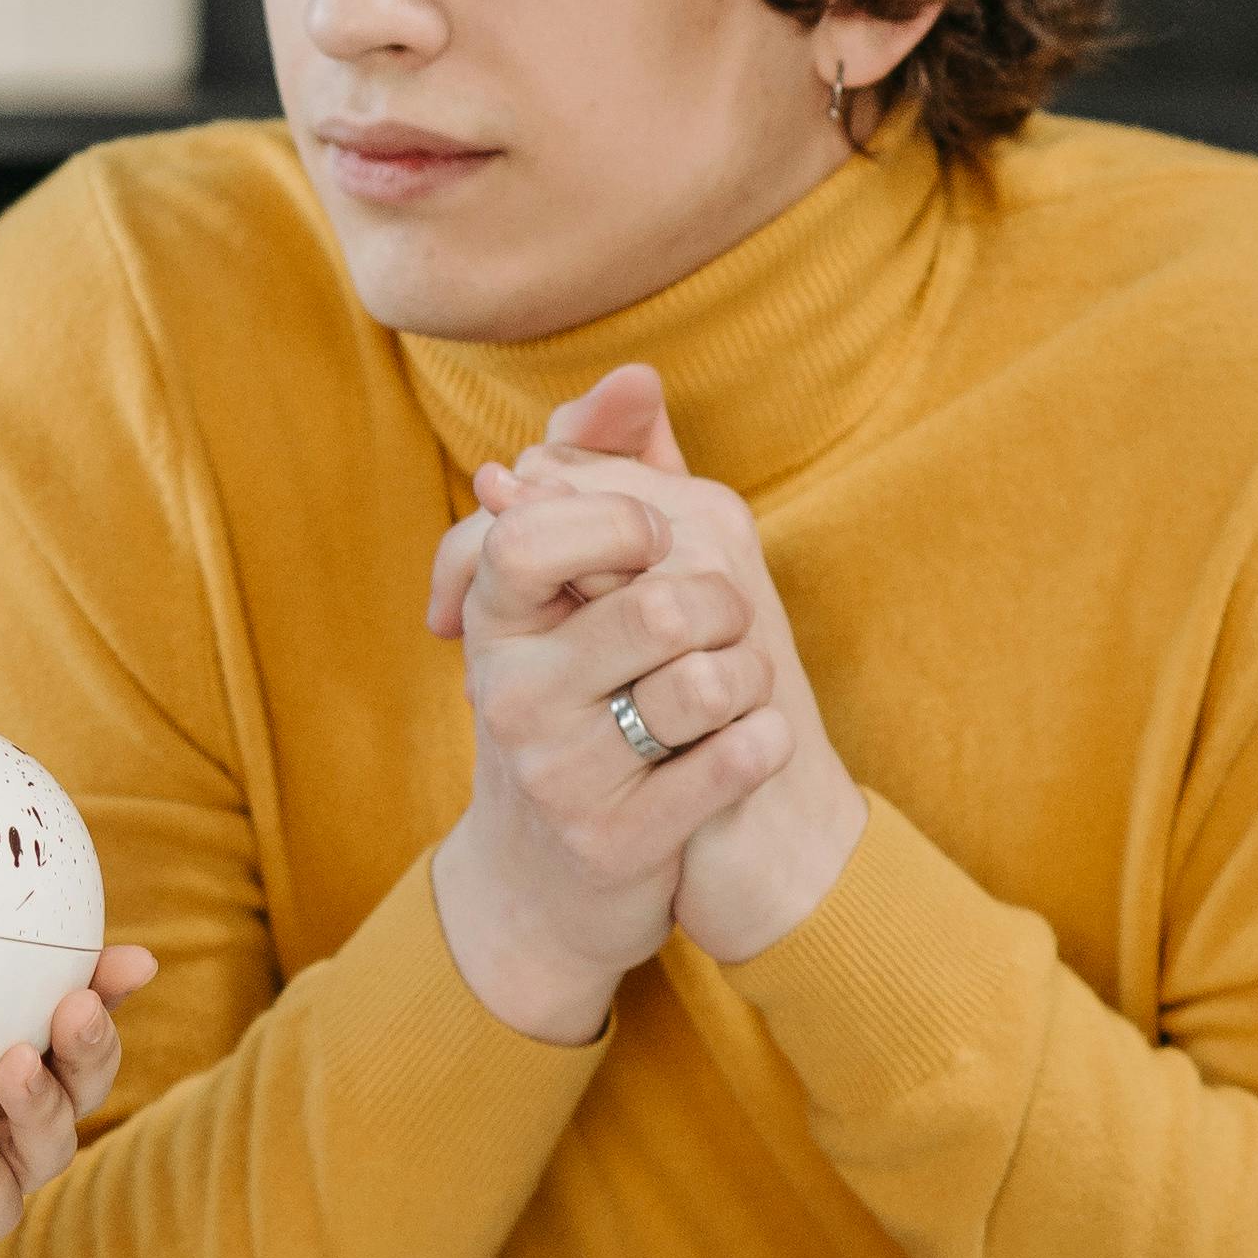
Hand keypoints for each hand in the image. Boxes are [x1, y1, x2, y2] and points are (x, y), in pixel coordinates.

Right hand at [421, 362, 820, 1041]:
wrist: (551, 879)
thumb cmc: (575, 704)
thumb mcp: (569, 591)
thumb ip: (601, 470)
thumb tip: (636, 377)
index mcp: (493, 617)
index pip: (541, 530)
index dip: (625, 522)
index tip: (659, 542)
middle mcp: (507, 691)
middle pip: (662, 602)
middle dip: (725, 605)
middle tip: (719, 627)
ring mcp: (555, 771)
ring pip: (706, 682)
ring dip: (750, 677)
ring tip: (733, 690)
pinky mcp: (613, 841)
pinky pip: (730, 762)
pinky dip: (764, 742)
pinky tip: (755, 741)